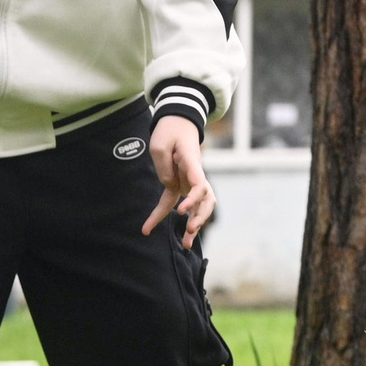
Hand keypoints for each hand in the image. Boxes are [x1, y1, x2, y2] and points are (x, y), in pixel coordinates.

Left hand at [140, 116, 215, 245]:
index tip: (182, 210)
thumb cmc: (168, 131)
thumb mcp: (159, 144)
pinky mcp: (182, 184)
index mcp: (191, 163)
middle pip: (206, 199)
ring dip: (196, 223)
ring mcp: (191, 180)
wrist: (178, 122)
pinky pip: (179, 203)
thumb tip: (170, 187)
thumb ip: (164, 168)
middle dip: (199, 217)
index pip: (199, 183)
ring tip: (187, 243)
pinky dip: (170, 216)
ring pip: (200, 206)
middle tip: (189, 229)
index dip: (194, 198)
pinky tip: (160, 230)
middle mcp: (195, 174)